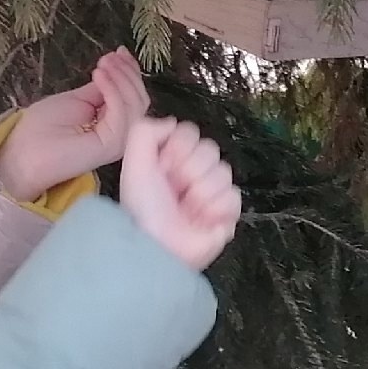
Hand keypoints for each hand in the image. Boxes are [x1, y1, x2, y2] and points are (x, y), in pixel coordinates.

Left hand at [0, 48, 150, 201]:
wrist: (22, 153)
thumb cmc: (42, 129)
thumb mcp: (76, 100)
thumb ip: (100, 91)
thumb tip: (115, 72)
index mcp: (112, 126)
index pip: (133, 98)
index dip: (130, 73)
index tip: (120, 52)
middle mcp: (120, 135)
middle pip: (140, 101)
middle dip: (128, 73)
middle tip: (111, 56)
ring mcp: (117, 141)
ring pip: (136, 106)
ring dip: (122, 79)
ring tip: (102, 65)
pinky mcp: (111, 144)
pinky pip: (122, 113)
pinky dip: (113, 90)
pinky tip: (99, 75)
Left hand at [119, 117, 240, 269]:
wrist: (157, 245)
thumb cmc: (144, 208)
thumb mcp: (134, 163)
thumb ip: (146, 131)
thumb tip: (173, 123)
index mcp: (172, 160)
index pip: (191, 133)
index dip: (177, 149)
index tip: (162, 168)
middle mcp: (193, 173)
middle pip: (210, 149)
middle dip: (189, 170)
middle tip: (175, 190)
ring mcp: (212, 193)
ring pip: (223, 172)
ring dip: (200, 192)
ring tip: (186, 209)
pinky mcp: (227, 214)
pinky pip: (233, 196)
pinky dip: (215, 208)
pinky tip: (201, 219)